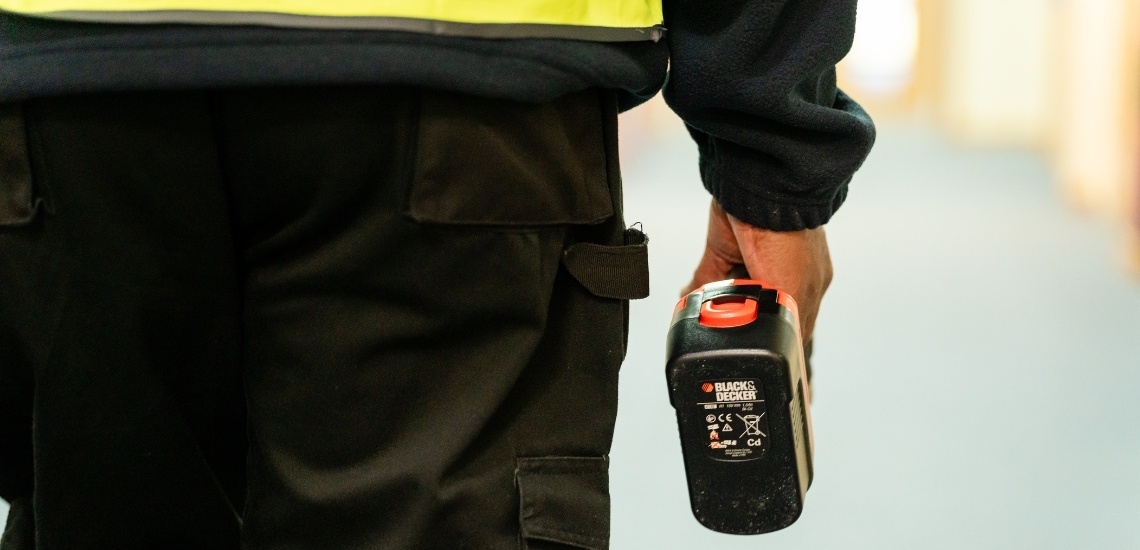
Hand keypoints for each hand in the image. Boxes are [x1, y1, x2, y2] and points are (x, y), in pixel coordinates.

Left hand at [683, 199, 832, 343]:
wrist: (762, 195)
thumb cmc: (792, 236)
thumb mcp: (797, 290)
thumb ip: (791, 322)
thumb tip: (791, 348)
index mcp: (807, 284)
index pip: (791, 323)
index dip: (776, 342)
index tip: (760, 355)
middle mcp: (779, 273)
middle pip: (755, 311)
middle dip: (743, 323)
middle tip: (731, 333)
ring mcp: (748, 261)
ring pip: (729, 298)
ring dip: (717, 309)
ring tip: (712, 317)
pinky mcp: (722, 251)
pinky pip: (705, 281)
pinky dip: (695, 294)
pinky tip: (689, 302)